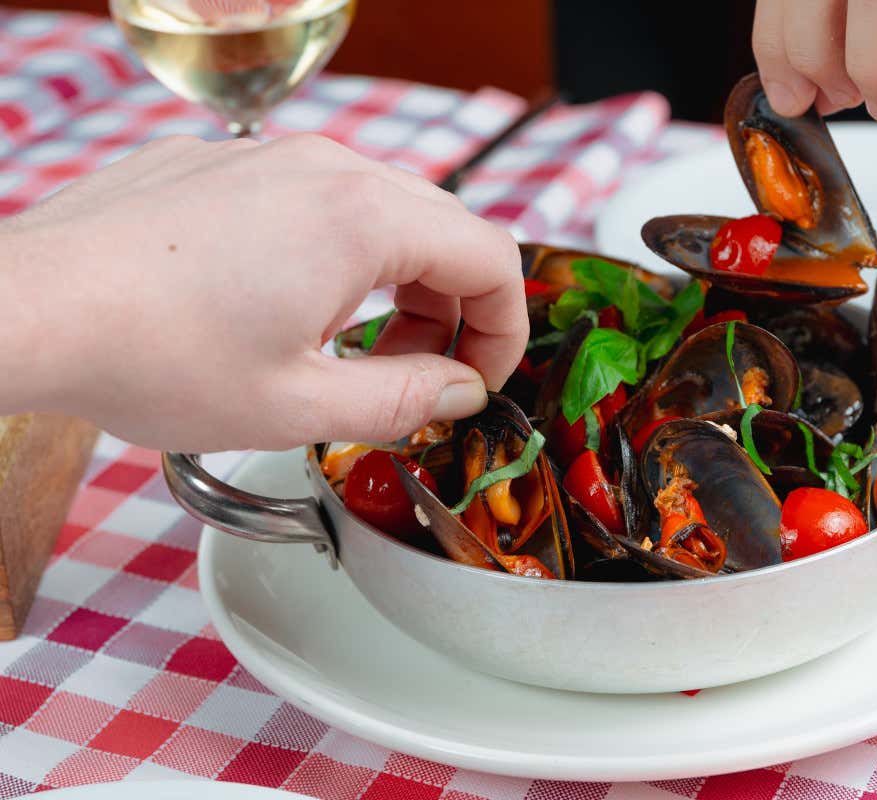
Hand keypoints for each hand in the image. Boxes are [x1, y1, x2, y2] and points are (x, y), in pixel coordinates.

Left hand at [0, 134, 526, 451]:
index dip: (507, 327)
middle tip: (417, 376)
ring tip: (348, 350)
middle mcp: (327, 168)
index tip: (482, 379)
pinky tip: (284, 310)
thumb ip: (406, 400)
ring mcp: (272, 156)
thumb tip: (461, 390)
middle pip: (444, 229)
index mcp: (363, 219)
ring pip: (384, 212)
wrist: (30, 308)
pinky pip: (319, 200)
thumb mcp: (299, 406)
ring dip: (397, 284)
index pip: (492, 257)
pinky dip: (338, 256)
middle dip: (452, 310)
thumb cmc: (152, 355)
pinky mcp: (228, 165)